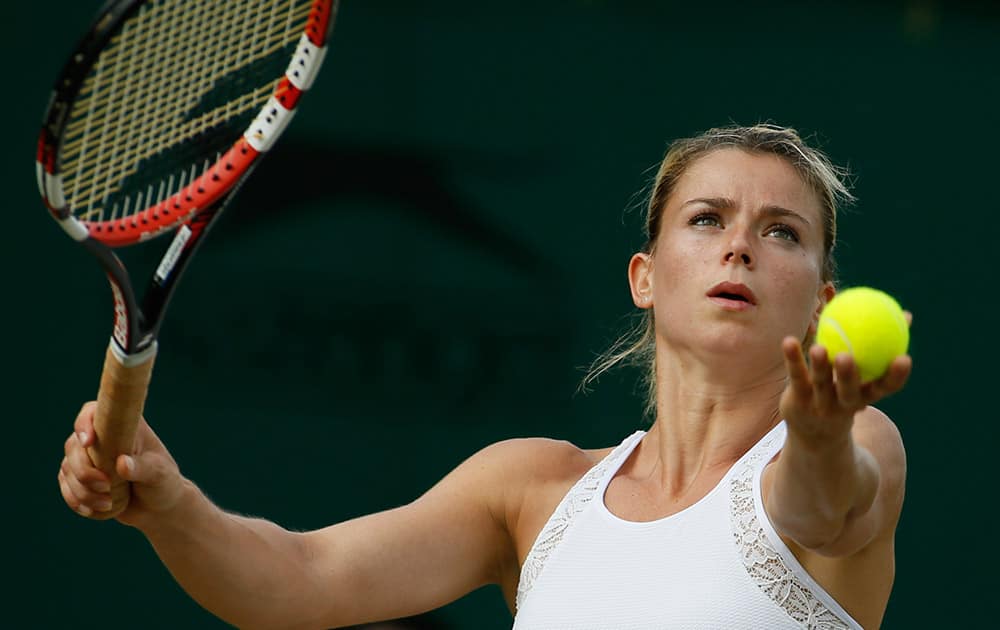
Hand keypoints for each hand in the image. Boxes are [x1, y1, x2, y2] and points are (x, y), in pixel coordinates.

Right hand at [58, 401, 185, 527]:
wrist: (158, 508)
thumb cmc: (163, 483)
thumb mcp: (159, 474)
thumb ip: (142, 468)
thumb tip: (121, 463)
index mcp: (123, 426)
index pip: (93, 412)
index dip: (84, 424)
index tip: (88, 443)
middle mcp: (102, 438)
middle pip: (73, 446)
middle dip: (84, 471)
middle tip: (106, 487)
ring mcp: (88, 458)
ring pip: (67, 469)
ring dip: (83, 491)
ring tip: (107, 503)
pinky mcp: (81, 479)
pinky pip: (66, 487)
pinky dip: (76, 501)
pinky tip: (93, 510)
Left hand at [779, 324, 911, 446]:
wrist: (814, 433)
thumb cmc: (846, 392)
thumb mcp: (865, 375)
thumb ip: (881, 346)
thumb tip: (907, 315)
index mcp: (865, 396)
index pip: (884, 388)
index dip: (895, 377)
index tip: (904, 358)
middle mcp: (843, 403)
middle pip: (848, 391)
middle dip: (848, 376)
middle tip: (847, 356)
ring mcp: (820, 404)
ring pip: (820, 383)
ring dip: (819, 366)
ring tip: (818, 348)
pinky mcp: (798, 400)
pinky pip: (796, 376)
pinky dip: (793, 359)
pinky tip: (789, 341)